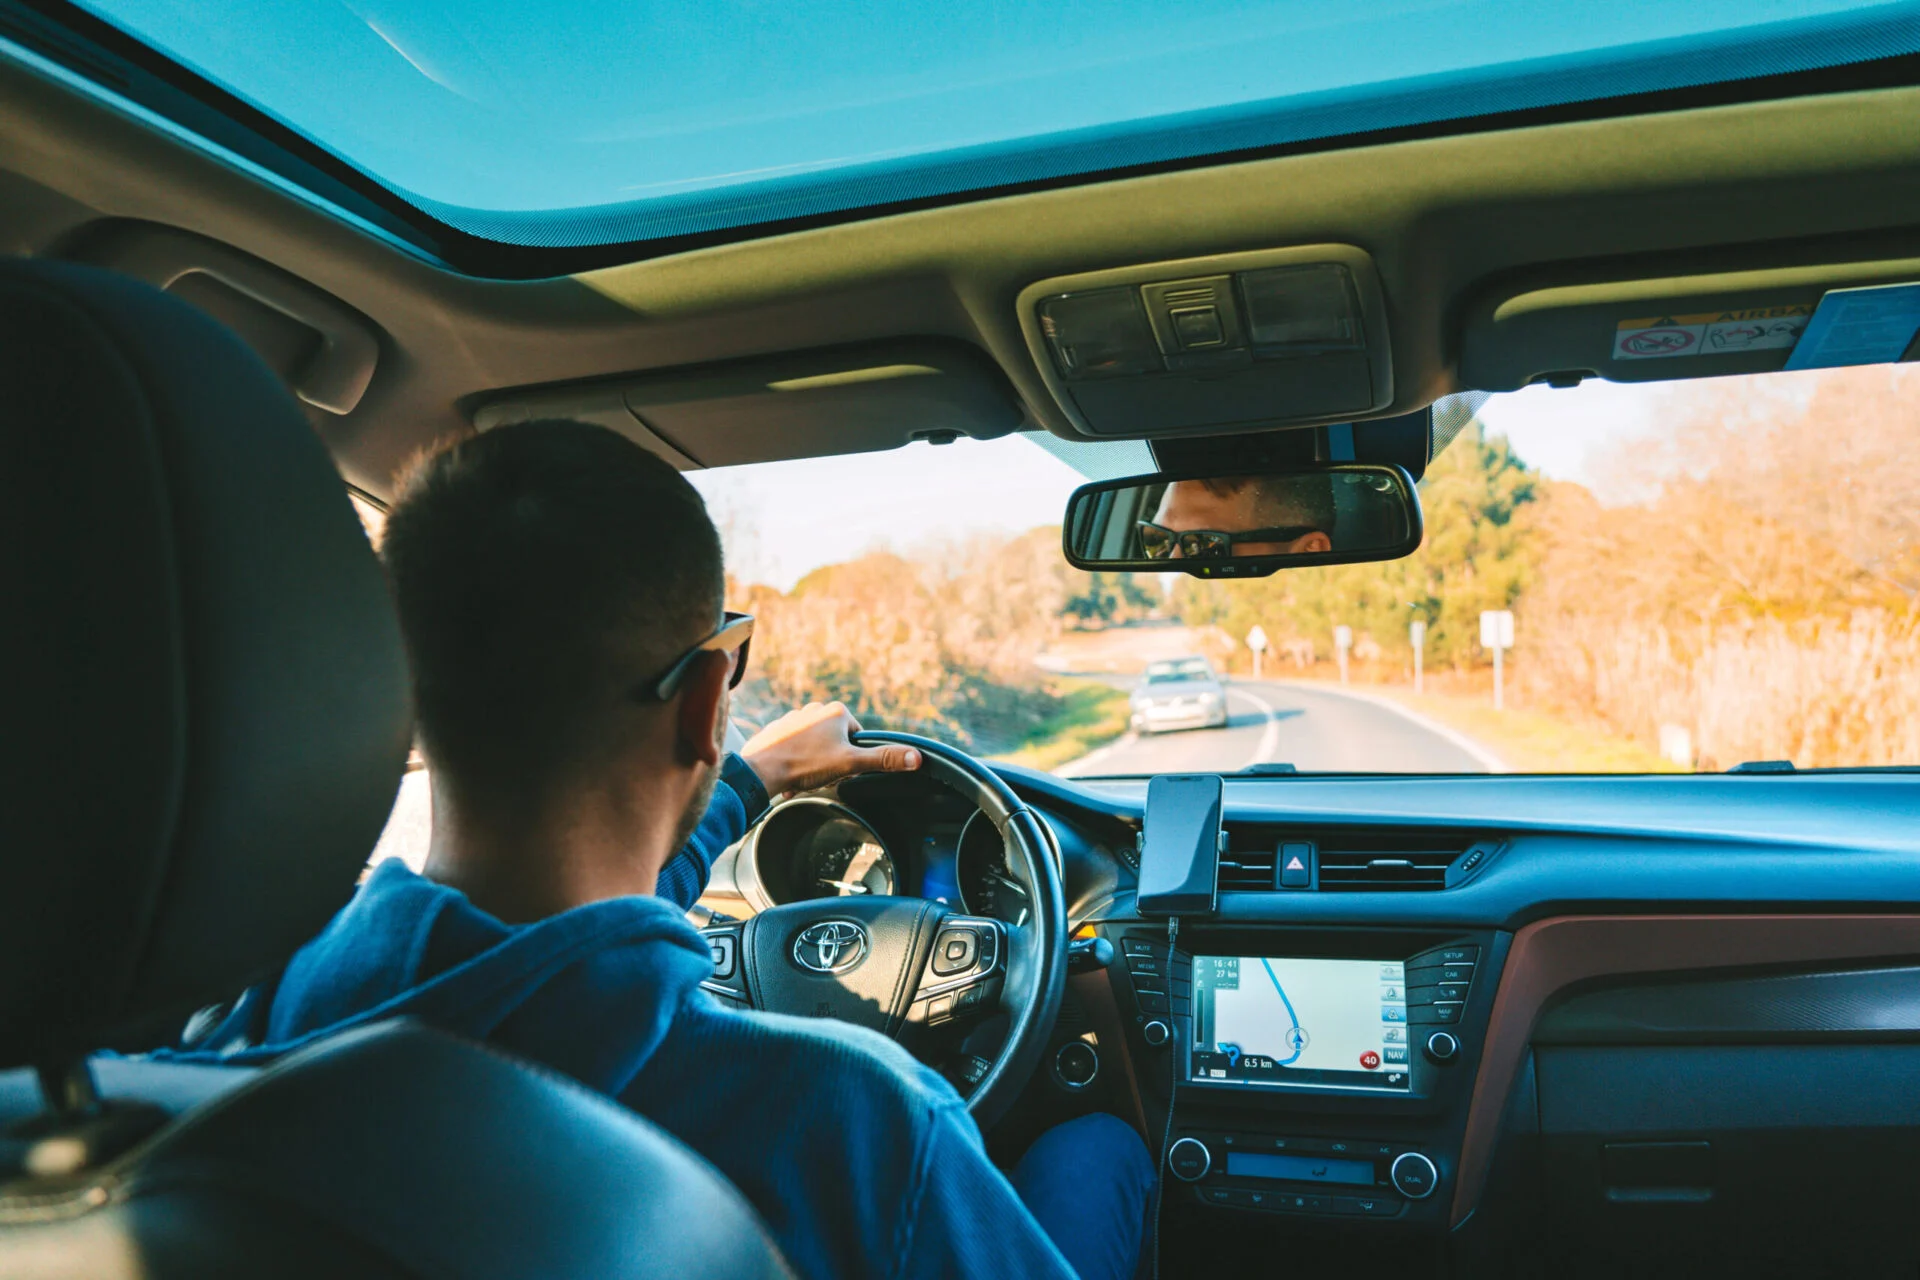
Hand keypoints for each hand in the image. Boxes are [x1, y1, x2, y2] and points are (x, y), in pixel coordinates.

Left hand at [740, 701, 921, 796]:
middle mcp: (815, 709)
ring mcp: (794, 718)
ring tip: (803, 778)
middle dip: (831, 764)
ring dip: (813, 766)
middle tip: (821, 776)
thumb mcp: (850, 764)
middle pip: (837, 743)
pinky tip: (790, 777)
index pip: (858, 738)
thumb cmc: (806, 764)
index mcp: (836, 712)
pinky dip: (795, 764)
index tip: (840, 770)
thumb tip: (916, 757)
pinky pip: (795, 749)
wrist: (761, 770)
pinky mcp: (777, 730)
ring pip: (815, 748)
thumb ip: (883, 759)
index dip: (852, 759)